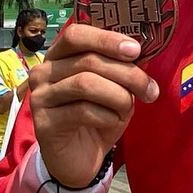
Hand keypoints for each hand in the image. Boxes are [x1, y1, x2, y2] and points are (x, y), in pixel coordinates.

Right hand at [28, 24, 158, 188]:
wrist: (81, 158)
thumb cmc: (99, 116)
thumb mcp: (116, 88)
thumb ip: (123, 67)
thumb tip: (142, 52)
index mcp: (61, 55)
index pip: (76, 34)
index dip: (107, 39)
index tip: (135, 50)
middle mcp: (44, 71)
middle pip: (88, 61)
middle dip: (127, 74)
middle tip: (150, 90)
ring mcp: (41, 97)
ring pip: (86, 84)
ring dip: (119, 96)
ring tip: (129, 108)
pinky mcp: (43, 123)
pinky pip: (82, 111)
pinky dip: (107, 116)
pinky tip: (112, 122)